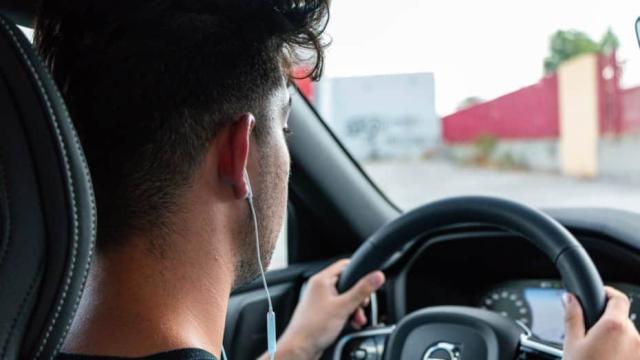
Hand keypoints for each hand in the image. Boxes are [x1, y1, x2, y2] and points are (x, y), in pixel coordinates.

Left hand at [268, 259, 384, 359]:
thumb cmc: (313, 327)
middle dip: (358, 297)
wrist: (300, 348)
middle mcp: (319, 288)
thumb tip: (377, 276)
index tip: (370, 280)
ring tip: (358, 319)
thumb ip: (361, 291)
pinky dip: (347, 315)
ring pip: (344, 298)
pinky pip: (339, 309)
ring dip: (354, 309)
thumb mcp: (343, 307)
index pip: (344, 265)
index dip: (359, 271)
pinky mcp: (322, 313)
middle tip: (362, 306)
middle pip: (347, 284)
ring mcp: (320, 301)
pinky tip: (352, 323)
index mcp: (321, 280)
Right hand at [563, 286, 639, 359]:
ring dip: (615, 340)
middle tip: (589, 336)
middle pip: (621, 320)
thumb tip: (569, 298)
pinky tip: (607, 359)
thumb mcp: (572, 343)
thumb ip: (572, 317)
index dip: (608, 293)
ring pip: (627, 337)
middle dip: (606, 323)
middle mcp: (634, 338)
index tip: (598, 294)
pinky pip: (632, 350)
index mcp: (615, 327)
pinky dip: (621, 352)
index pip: (619, 298)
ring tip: (598, 354)